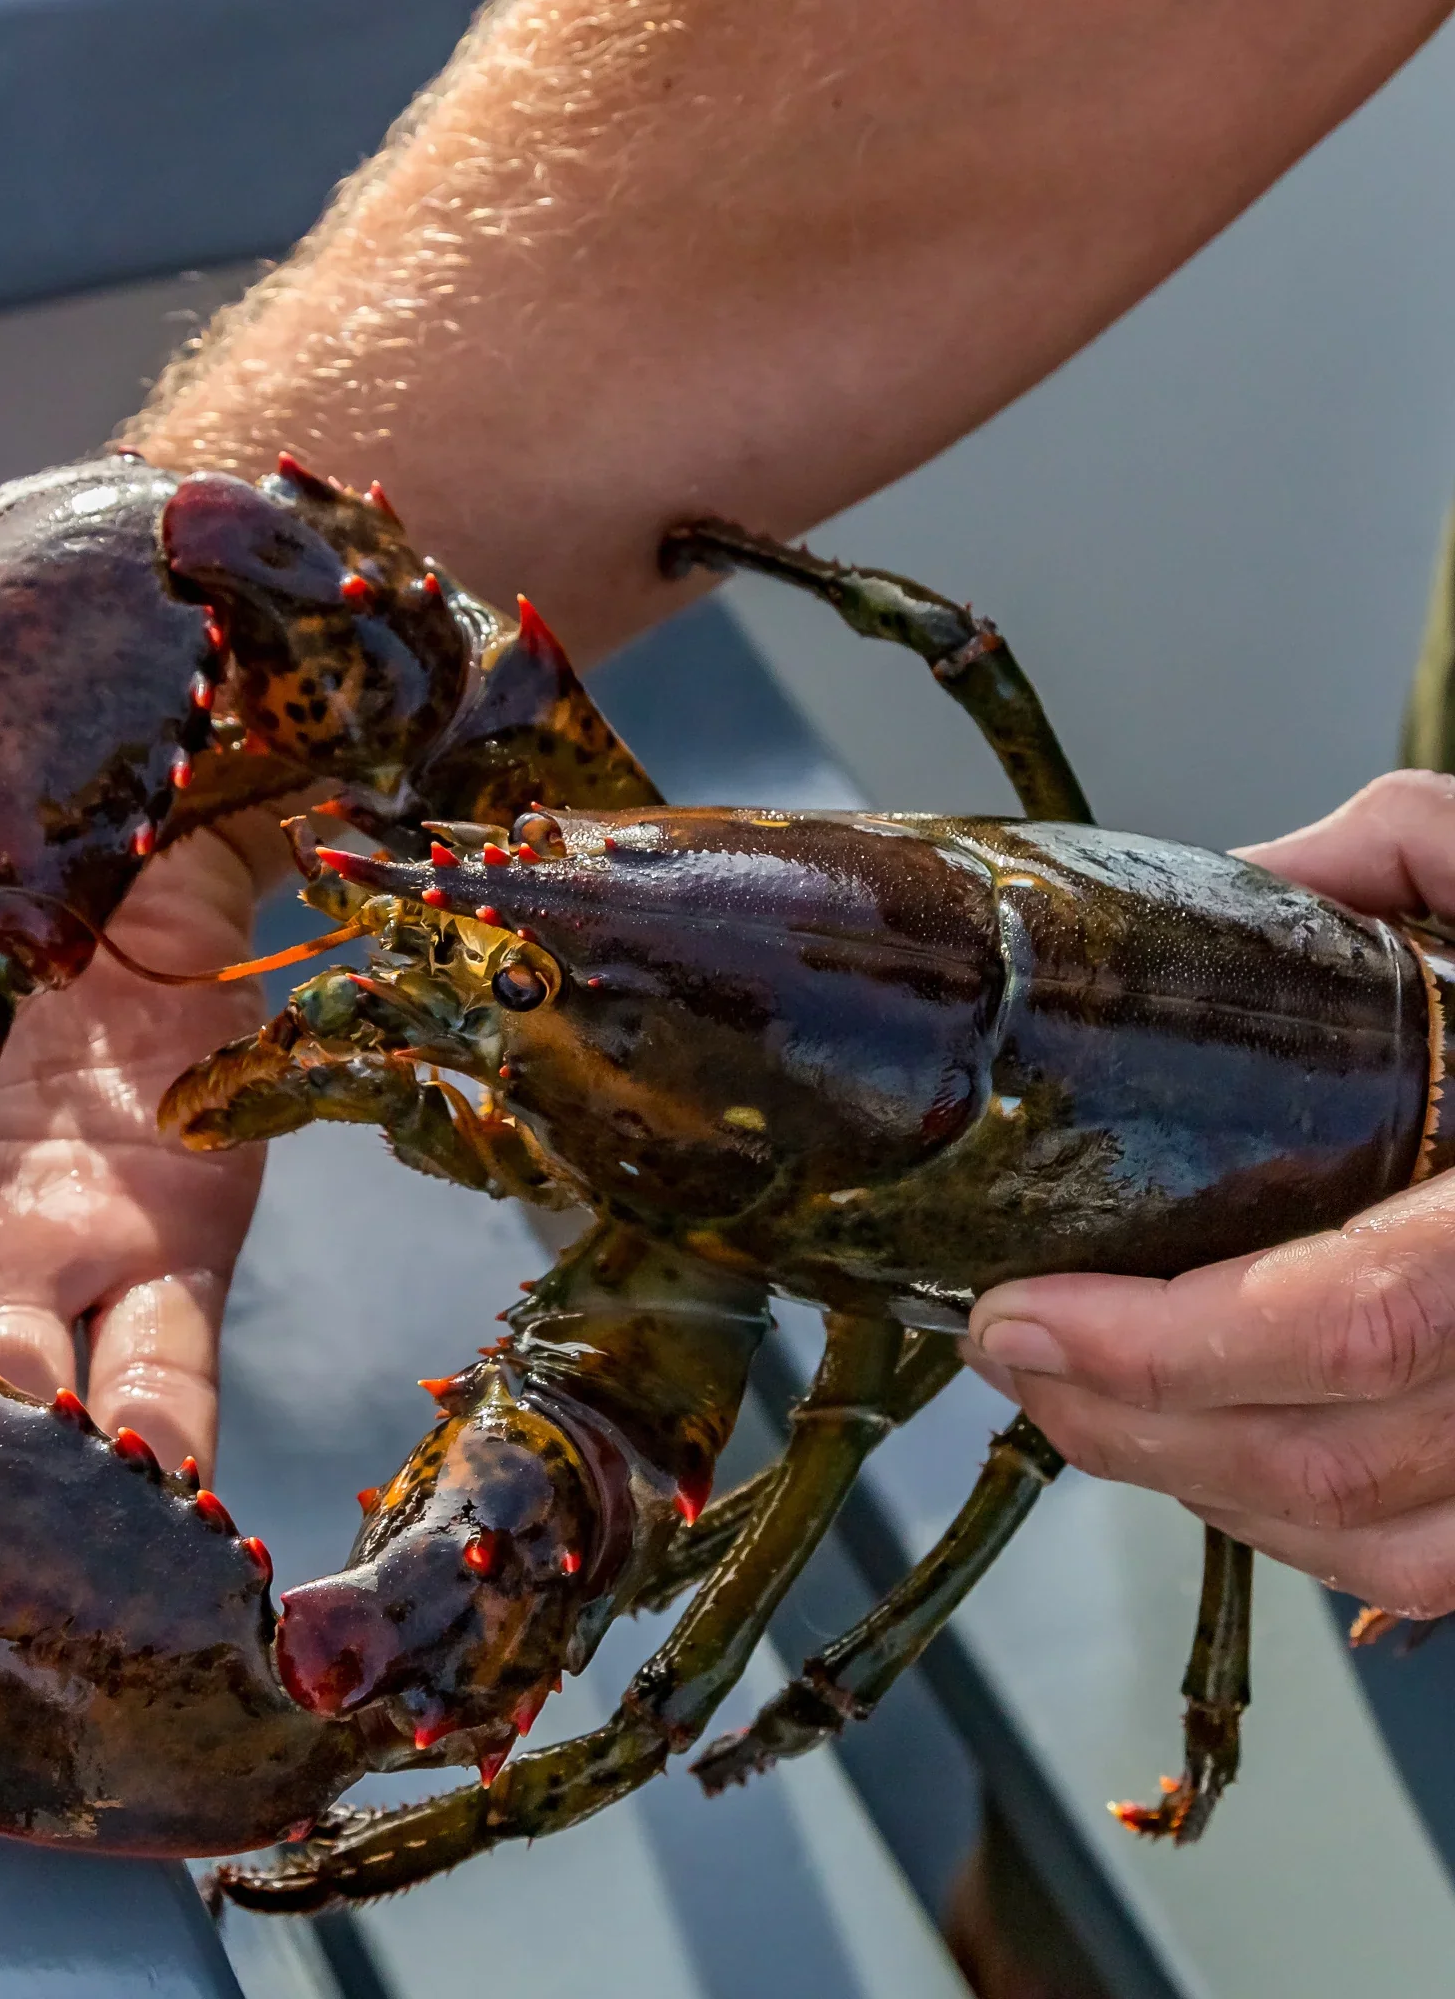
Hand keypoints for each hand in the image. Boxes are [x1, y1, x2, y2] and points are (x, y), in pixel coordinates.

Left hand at [965, 770, 1454, 1617]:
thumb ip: (1411, 854)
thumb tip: (1256, 878)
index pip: (1351, 1322)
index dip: (1161, 1348)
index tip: (1020, 1312)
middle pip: (1330, 1456)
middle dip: (1126, 1419)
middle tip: (1007, 1349)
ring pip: (1372, 1534)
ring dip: (1189, 1482)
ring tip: (1069, 1400)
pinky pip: (1428, 1566)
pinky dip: (1295, 1527)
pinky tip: (1203, 1455)